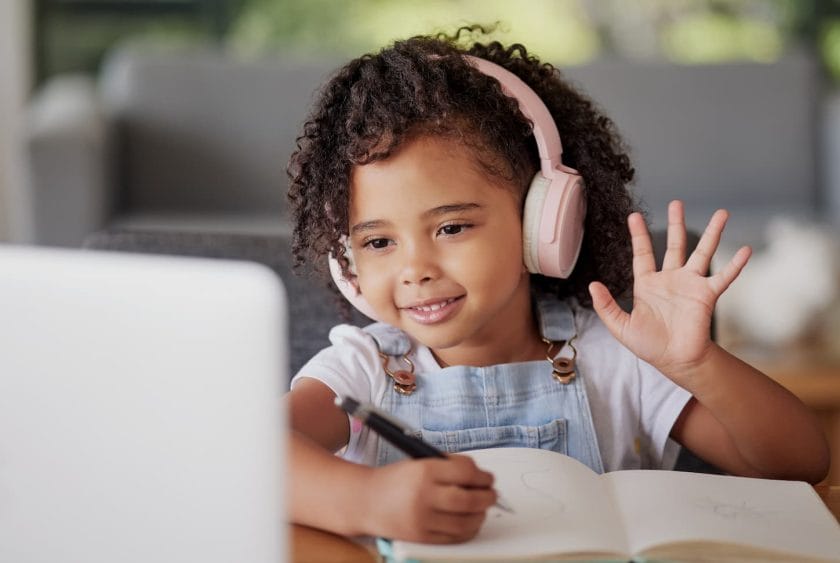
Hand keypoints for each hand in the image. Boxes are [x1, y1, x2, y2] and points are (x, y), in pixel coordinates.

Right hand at [362, 454, 497, 542]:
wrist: (365, 501)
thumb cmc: (396, 480)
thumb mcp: (419, 463)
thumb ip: (449, 467)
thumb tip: (480, 477)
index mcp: (424, 470)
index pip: (466, 471)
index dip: (482, 475)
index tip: (487, 477)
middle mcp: (424, 495)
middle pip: (469, 499)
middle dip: (488, 496)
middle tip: (492, 494)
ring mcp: (423, 519)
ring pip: (466, 521)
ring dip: (480, 514)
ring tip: (481, 508)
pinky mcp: (422, 537)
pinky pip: (454, 537)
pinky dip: (468, 530)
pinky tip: (469, 521)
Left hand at [588, 200, 750, 385]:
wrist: (675, 361)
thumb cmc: (648, 345)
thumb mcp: (620, 327)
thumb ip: (606, 306)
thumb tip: (592, 285)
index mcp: (648, 284)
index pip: (642, 253)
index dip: (639, 235)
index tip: (634, 216)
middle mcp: (671, 279)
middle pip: (674, 245)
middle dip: (676, 224)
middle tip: (677, 203)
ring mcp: (691, 285)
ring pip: (702, 253)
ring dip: (712, 233)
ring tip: (722, 213)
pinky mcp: (707, 295)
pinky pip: (723, 277)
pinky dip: (736, 264)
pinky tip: (746, 249)